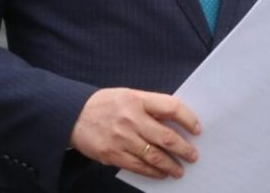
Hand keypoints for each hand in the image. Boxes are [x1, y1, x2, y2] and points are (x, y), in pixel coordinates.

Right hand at [69, 88, 200, 179]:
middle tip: (193, 156)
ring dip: (170, 165)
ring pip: (154, 156)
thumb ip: (150, 106)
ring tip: (179, 170)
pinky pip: (138, 166)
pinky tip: (161, 173)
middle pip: (166, 137)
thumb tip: (175, 121)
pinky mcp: (112, 155)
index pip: (171, 107)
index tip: (197, 129)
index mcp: (137, 99)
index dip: (188, 119)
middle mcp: (131, 118)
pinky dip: (153, 172)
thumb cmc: (105, 104)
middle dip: (183, 149)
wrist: (72, 115)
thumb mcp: (129, 95)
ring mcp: (122, 138)